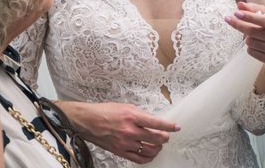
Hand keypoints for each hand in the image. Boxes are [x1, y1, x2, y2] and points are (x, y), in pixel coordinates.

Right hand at [58, 101, 179, 163]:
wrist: (88, 121)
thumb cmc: (105, 111)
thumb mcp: (126, 107)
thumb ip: (141, 115)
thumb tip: (154, 121)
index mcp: (132, 116)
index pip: (156, 123)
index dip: (169, 126)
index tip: (176, 127)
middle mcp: (129, 130)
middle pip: (155, 138)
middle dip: (165, 138)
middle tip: (167, 136)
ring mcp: (125, 143)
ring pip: (149, 150)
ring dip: (158, 148)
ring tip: (159, 144)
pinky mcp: (120, 152)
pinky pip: (138, 159)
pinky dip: (147, 158)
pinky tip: (150, 154)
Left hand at [225, 1, 264, 67]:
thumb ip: (253, 9)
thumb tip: (240, 4)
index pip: (262, 20)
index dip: (248, 16)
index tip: (236, 13)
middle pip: (252, 31)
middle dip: (238, 24)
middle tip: (228, 19)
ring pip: (249, 42)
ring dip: (247, 38)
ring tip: (256, 36)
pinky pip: (250, 51)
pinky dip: (250, 47)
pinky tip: (259, 45)